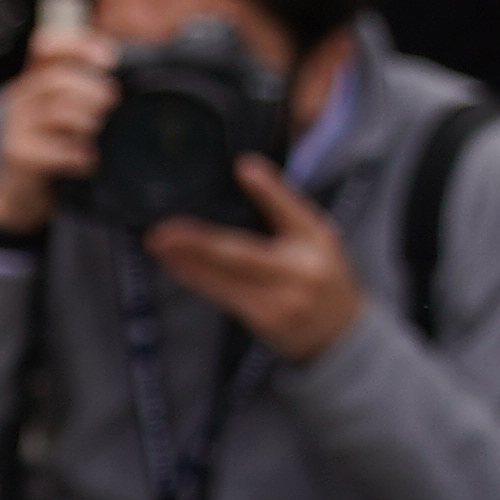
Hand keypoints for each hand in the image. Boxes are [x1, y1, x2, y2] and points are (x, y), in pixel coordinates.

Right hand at [0, 23, 111, 233]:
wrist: (20, 190)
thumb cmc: (55, 145)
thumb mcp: (68, 111)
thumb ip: (92, 91)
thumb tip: (140, 78)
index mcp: (36, 79)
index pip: (46, 45)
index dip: (77, 44)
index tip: (110, 59)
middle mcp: (21, 97)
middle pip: (56, 79)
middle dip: (92, 90)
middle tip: (112, 103)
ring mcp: (16, 126)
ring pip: (55, 111)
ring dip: (87, 121)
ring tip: (98, 131)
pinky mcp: (19, 154)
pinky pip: (53, 149)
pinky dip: (78, 155)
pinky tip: (89, 160)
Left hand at [147, 157, 361, 360]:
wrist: (341, 333)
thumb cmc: (321, 274)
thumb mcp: (315, 235)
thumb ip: (282, 206)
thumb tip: (243, 166)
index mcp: (317, 240)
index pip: (292, 210)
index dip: (269, 189)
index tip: (243, 166)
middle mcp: (301, 271)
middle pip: (243, 254)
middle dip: (199, 242)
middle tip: (164, 230)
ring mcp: (281, 301)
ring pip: (225, 279)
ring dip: (186, 261)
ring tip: (158, 244)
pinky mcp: (264, 320)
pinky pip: (222, 296)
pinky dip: (196, 278)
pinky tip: (174, 266)